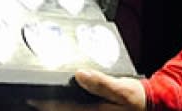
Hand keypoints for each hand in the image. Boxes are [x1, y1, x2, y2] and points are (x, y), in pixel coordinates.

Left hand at [28, 70, 145, 110]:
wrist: (151, 104)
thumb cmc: (137, 97)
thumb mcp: (122, 89)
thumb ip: (101, 82)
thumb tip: (80, 74)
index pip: (63, 108)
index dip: (45, 104)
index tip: (31, 99)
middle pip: (63, 110)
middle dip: (48, 106)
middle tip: (30, 100)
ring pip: (69, 109)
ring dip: (56, 105)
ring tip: (40, 100)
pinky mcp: (95, 110)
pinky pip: (76, 108)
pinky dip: (66, 105)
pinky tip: (61, 101)